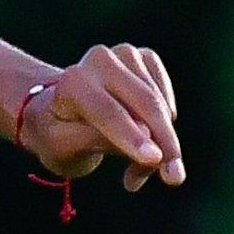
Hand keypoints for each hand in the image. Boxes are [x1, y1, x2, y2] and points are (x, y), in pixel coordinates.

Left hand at [16, 44, 183, 190]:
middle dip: (163, 143)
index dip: (132, 136)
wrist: (61, 112)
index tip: (155, 160)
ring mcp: (126, 55)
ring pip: (161, 106)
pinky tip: (145, 146)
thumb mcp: (63, 148)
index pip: (108, 111)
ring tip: (136, 173)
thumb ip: (98, 141)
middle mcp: (100, 60)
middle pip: (145, 104)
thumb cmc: (59, 135)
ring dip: (160, 145)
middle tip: (174, 179)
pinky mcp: (146, 59)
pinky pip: (168, 100)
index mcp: (72, 81)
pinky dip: (164, 128)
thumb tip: (148, 136)